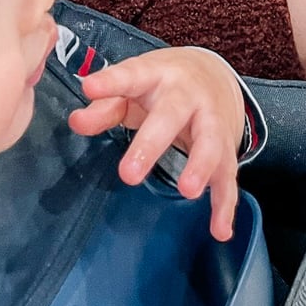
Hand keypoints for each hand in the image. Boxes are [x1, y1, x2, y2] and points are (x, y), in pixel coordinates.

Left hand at [68, 47, 246, 239]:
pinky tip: (220, 230)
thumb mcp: (134, 85)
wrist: (215, 75)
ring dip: (201, 167)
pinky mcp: (226, 148)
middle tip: (129, 174)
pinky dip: (225, 204)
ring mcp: (211, 121)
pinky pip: (228, 176)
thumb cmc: (163, 84)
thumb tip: (76, 122)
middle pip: (172, 115)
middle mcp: (188, 95)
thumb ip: (105, 106)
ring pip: (210, 143)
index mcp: (157, 75)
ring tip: (188, 191)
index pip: (133, 75)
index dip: (111, 82)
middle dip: (152, 144)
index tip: (90, 88)